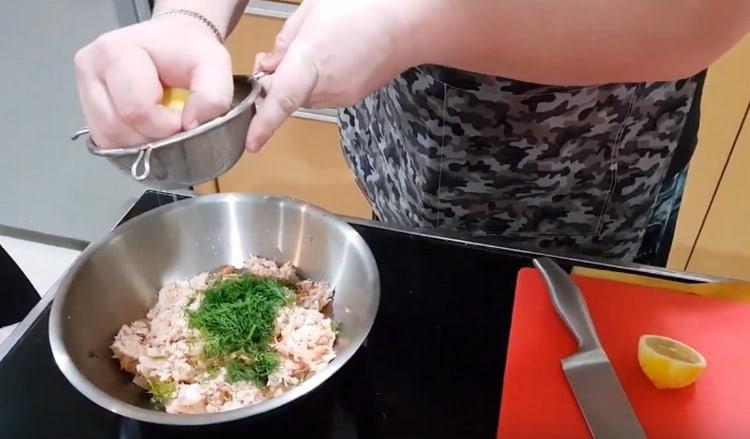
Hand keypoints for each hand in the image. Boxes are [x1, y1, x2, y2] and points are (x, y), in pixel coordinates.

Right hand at [74, 14, 232, 148]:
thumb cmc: (190, 52)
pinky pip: (105, 140)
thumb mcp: (215, 65)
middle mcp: (90, 67)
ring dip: (140, 143)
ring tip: (160, 124)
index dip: (166, 125)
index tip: (183, 115)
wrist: (173, 43)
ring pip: (108, 139)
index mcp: (115, 52)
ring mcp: (83, 88)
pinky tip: (146, 127)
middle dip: (152, 137)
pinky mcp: (86, 106)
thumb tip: (190, 125)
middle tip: (173, 122)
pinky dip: (130, 142)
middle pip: (116, 129)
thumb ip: (213, 95)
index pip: (136, 110)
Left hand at [245, 0, 427, 151]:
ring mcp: (342, 95)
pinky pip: (324, 93)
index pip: (282, 100)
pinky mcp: (353, 97)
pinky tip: (334, 55)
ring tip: (318, 48)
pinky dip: (320, 80)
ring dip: (300, 79)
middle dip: (278, 80)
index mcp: (310, 60)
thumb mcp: (312, 10)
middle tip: (278, 56)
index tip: (251, 144)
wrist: (409, 22)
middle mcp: (326, 85)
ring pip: (306, 94)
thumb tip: (271, 65)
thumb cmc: (362, 6)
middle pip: (288, 95)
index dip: (264, 123)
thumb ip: (285, 40)